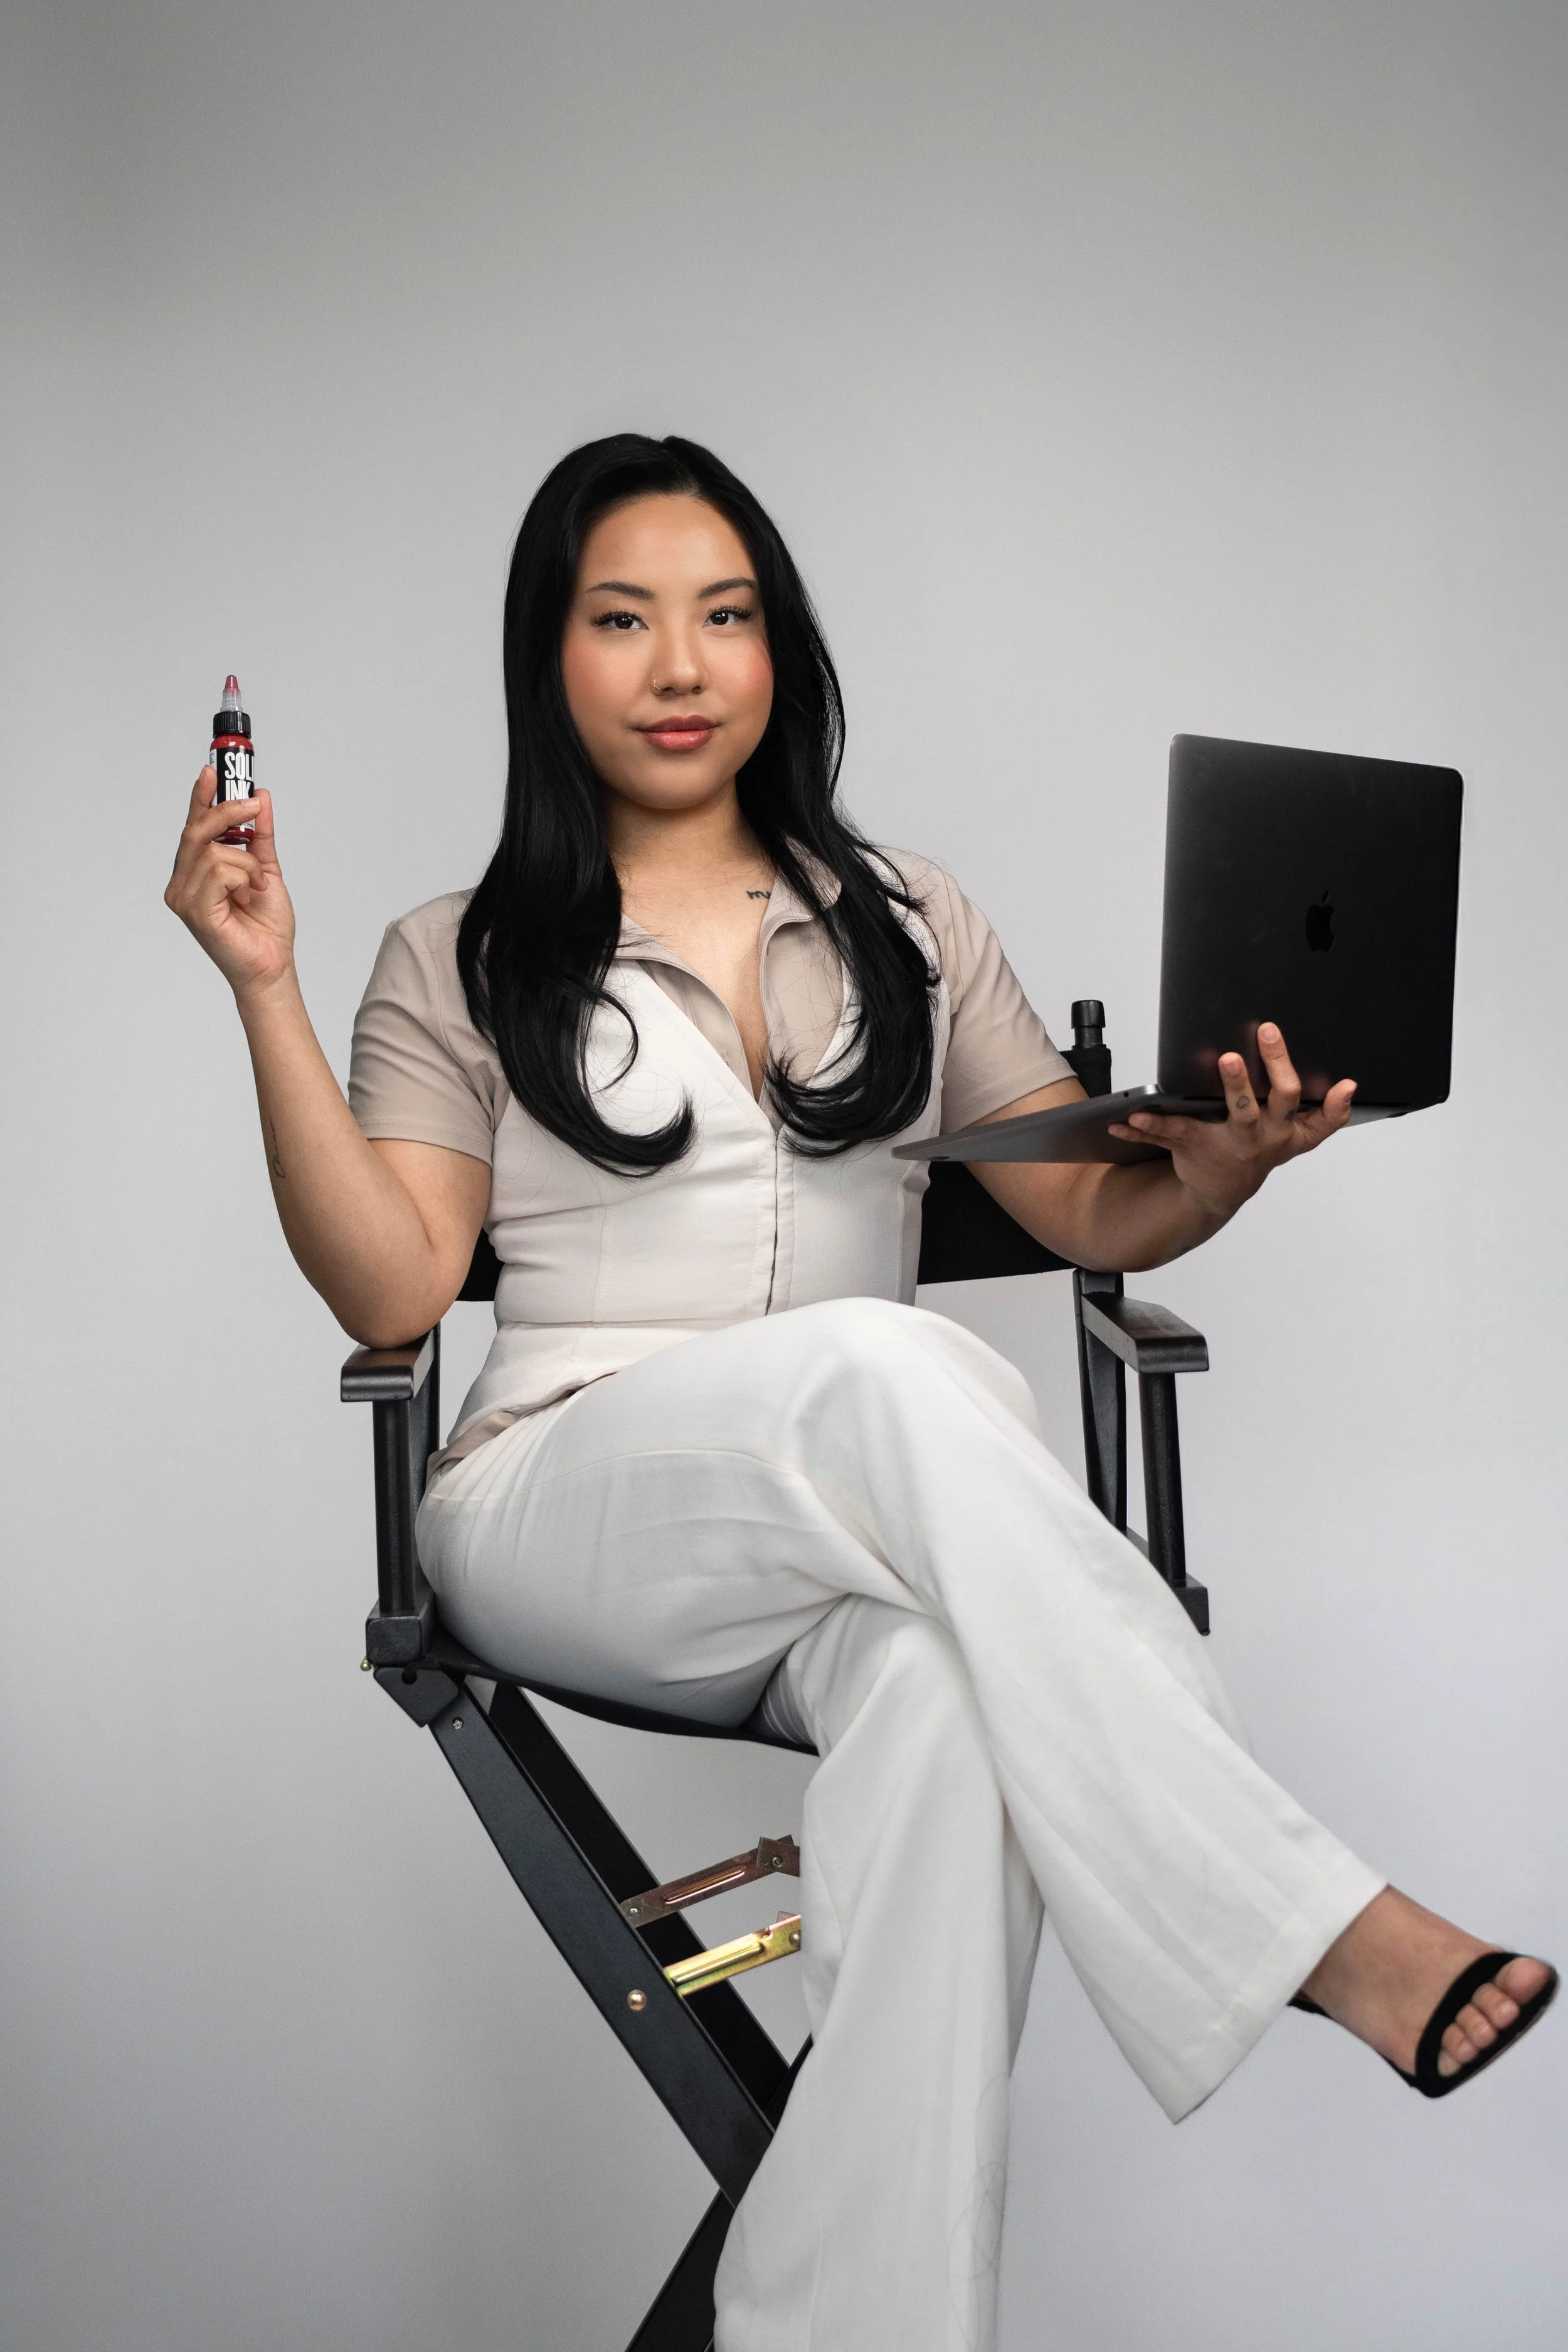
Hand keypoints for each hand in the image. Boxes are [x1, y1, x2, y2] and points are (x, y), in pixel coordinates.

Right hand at [165, 769, 296, 1000]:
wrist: (272, 964)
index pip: (193, 827)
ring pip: (214, 851)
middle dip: (227, 813)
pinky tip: (249, 895)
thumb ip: (259, 834)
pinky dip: (243, 877)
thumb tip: (259, 796)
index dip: (201, 798)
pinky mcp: (194, 910)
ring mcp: (184, 897)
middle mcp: (182, 883)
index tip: (212, 771)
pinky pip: (219, 871)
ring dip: (247, 863)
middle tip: (252, 806)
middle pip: (196, 831)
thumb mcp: (266, 868)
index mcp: (195, 872)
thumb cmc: (265, 926)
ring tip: (257, 884)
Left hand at [1106, 1022, 1355, 1222]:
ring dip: (1214, 1095)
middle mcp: (1256, 1137)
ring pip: (1214, 1119)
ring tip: (1211, 1069)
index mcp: (1283, 1130)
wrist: (1221, 1191)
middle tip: (1234, 1056)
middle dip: (1251, 1079)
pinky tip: (1125, 1118)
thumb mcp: (1299, 1138)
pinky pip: (1167, 1134)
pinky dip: (1144, 1127)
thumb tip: (1351, 1087)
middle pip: (1261, 1105)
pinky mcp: (1191, 1147)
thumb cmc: (1262, 1150)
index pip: (1305, 1109)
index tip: (1342, 1083)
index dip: (1329, 1102)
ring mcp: (1223, 1143)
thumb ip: (1327, 1115)